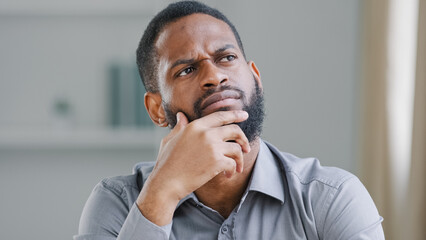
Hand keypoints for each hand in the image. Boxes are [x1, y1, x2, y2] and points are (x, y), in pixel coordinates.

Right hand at [136, 110, 249, 225]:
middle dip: (243, 139)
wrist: (166, 183)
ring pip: (237, 148)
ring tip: (237, 167)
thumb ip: (179, 127)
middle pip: (234, 130)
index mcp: (195, 126)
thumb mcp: (170, 140)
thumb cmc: (166, 163)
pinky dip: (233, 170)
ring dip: (239, 159)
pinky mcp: (217, 162)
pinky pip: (233, 163)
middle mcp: (206, 133)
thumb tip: (181, 116)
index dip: (235, 115)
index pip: (220, 116)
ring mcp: (212, 147)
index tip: (244, 115)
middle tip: (245, 148)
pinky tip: (227, 175)